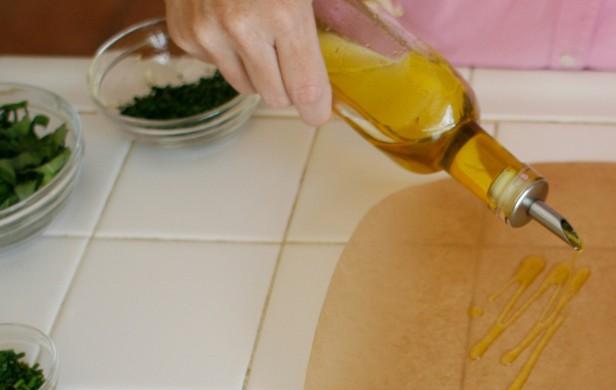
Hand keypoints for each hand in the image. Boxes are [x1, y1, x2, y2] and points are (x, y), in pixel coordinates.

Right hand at [165, 0, 331, 124]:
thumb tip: (394, 14)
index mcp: (283, 14)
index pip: (305, 89)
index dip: (317, 108)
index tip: (321, 112)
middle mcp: (241, 28)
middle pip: (275, 97)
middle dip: (289, 86)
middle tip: (292, 60)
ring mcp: (206, 32)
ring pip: (245, 86)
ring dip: (258, 71)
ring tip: (260, 34)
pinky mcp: (183, 32)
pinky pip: (216, 65)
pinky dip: (227, 52)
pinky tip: (229, 19)